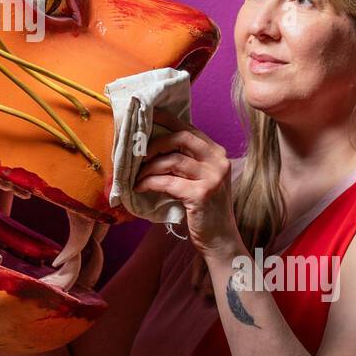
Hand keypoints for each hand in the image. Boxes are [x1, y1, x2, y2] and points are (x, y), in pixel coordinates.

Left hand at [132, 109, 239, 259]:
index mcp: (217, 154)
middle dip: (155, 143)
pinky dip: (149, 183)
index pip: (189, 129)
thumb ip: (186, 161)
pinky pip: (167, 182)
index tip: (147, 116)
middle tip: (138, 154)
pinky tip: (139, 188)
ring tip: (136, 177)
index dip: (167, 120)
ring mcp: (213, 178)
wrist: (220, 240)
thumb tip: (153, 145)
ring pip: (172, 160)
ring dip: (148, 168)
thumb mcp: (200, 179)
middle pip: (181, 138)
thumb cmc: (205, 210)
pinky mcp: (202, 194)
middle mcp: (218, 161)